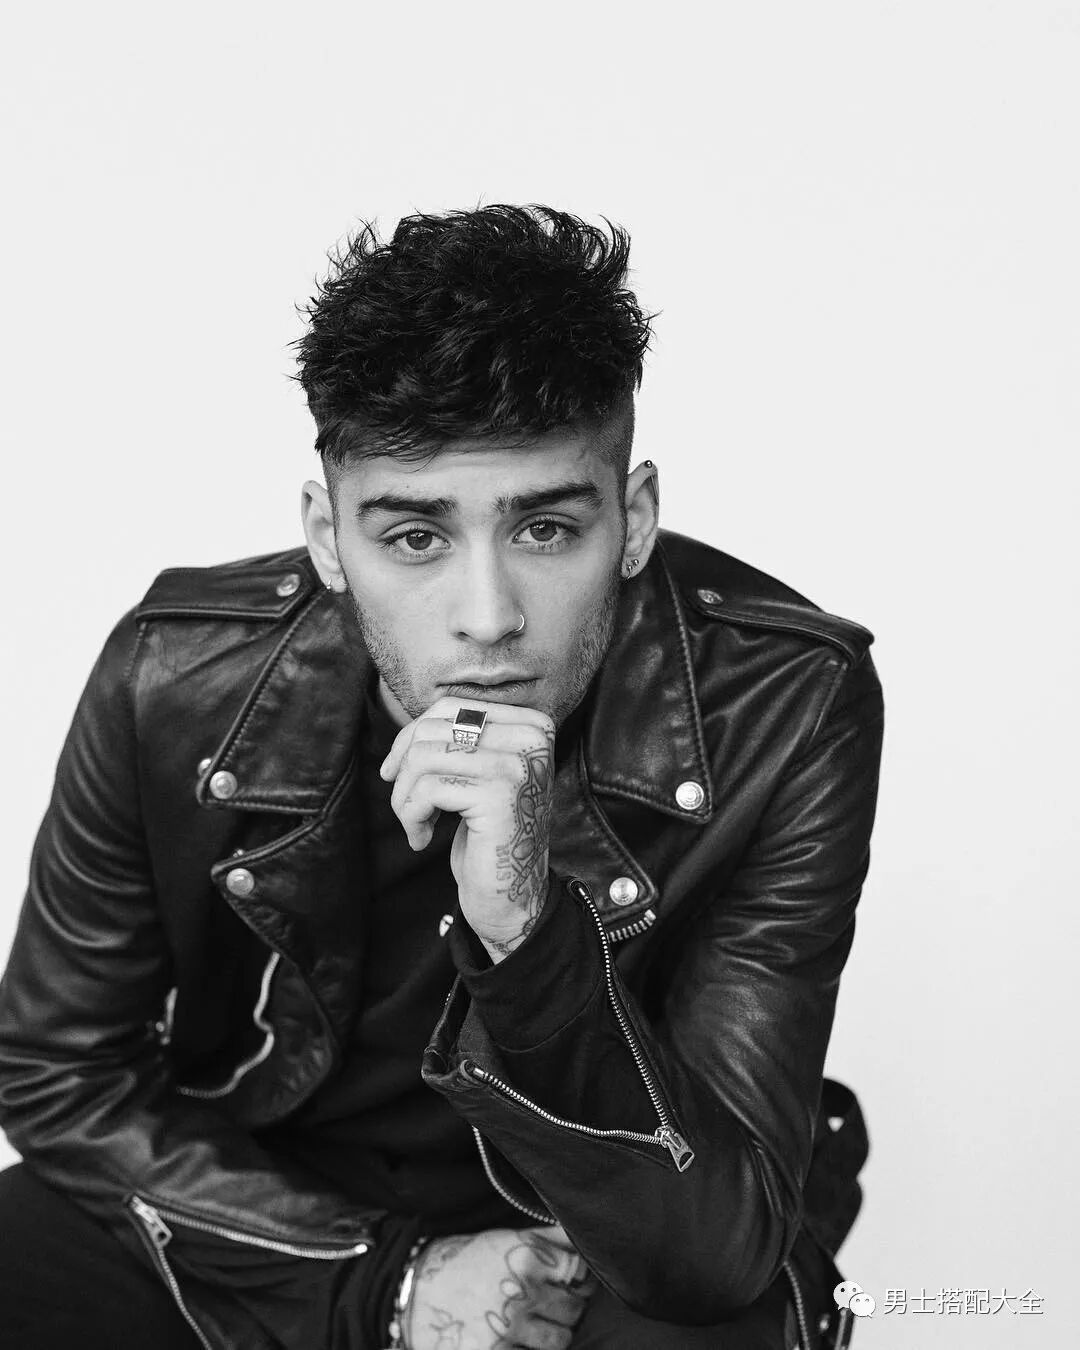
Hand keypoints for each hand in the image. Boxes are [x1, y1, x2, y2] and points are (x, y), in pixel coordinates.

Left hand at [379, 696, 555, 959]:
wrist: (512, 896)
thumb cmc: (488, 836)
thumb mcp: (478, 775)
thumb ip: (459, 740)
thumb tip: (409, 728)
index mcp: (531, 725)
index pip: (452, 707)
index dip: (412, 737)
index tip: (398, 773)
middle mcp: (532, 738)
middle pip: (433, 729)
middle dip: (404, 770)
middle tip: (406, 807)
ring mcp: (518, 764)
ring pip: (423, 757)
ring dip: (404, 797)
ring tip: (415, 824)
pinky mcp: (499, 794)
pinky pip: (427, 789)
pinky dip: (411, 816)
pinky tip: (422, 839)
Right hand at [404, 1223, 596, 1349]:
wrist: (416, 1289)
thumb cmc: (466, 1259)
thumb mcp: (506, 1238)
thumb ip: (548, 1238)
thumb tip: (582, 1237)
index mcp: (528, 1258)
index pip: (581, 1272)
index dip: (580, 1278)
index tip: (572, 1281)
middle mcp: (523, 1292)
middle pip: (575, 1309)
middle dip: (569, 1308)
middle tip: (555, 1305)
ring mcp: (510, 1327)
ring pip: (561, 1340)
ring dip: (556, 1334)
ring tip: (540, 1325)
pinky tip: (521, 1339)